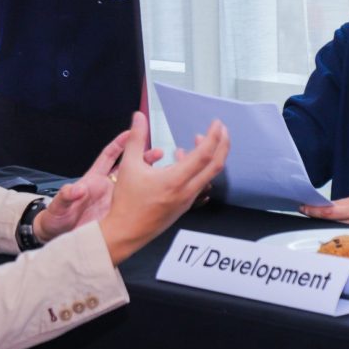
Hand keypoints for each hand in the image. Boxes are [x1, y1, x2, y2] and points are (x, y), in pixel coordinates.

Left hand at [36, 126, 164, 242]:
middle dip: (142, 158)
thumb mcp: (59, 207)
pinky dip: (145, 197)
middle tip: (157, 152)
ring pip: (134, 185)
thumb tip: (75, 190)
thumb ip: (66, 196)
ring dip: (148, 177)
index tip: (130, 133)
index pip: (108, 156)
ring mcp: (114, 201)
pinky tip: (158, 194)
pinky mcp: (118, 214)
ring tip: (163, 171)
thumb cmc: (58, 219)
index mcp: (92, 180)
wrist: (63, 240)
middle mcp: (106, 188)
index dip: (119, 144)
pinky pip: (134, 203)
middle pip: (127, 168)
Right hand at [100, 112, 229, 264]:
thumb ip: (136, 138)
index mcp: (175, 180)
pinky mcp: (184, 205)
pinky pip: (199, 183)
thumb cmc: (126, 203)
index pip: (203, 155)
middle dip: (222, 144)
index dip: (213, 136)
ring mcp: (187, 200)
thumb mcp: (128, 165)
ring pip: (208, 175)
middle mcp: (186, 191)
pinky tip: (181, 159)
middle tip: (221, 129)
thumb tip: (139, 117)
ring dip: (209, 155)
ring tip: (197, 140)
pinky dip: (198, 168)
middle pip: (215, 165)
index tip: (216, 123)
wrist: (125, 231)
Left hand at [299, 195, 348, 227]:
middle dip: (315, 217)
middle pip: (329, 223)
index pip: (330, 212)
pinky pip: (337, 236)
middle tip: (304, 210)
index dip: (315, 211)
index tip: (304, 207)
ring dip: (319, 224)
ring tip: (311, 216)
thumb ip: (339, 204)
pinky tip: (321, 226)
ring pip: (331, 231)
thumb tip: (323, 206)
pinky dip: (327, 231)